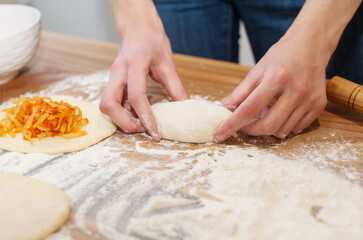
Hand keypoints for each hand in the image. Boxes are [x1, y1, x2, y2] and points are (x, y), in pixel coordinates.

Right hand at [100, 0, 188, 139]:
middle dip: (123, 122)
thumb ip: (176, 88)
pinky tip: (136, 114)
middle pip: (108, 104)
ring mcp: (112, 76)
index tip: (155, 132)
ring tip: (140, 123)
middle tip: (142, 129)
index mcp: (135, 64)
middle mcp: (118, 71)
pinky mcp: (112, 81)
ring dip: (120, 119)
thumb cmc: (153, 42)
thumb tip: (185, 109)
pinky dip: (122, 112)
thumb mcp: (168, 64)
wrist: (138, 28)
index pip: (136, 96)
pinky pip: (112, 101)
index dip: (146, 117)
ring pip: (106, 105)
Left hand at [214, 35, 327, 140]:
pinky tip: (281, 112)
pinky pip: (296, 128)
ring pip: (282, 130)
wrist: (311, 46)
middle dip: (251, 130)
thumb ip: (239, 93)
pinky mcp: (318, 106)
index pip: (249, 108)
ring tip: (266, 111)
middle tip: (244, 124)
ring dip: (268, 127)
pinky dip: (284, 125)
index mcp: (276, 78)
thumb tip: (221, 108)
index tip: (220, 134)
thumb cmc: (282, 56)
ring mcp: (309, 100)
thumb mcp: (257, 71)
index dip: (232, 124)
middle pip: (268, 125)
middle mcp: (296, 90)